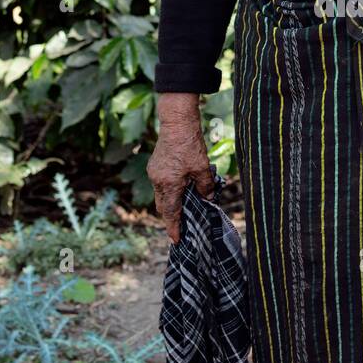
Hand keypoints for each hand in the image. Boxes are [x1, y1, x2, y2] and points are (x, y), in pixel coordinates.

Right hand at [147, 93, 214, 242]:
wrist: (176, 122)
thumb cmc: (190, 144)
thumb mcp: (203, 168)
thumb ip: (206, 186)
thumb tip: (208, 199)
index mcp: (169, 184)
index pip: (171, 212)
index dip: (174, 227)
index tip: (176, 240)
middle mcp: (158, 180)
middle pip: (163, 206)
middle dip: (172, 217)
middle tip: (182, 226)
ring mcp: (154, 172)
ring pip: (161, 195)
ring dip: (171, 202)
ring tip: (184, 207)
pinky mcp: (155, 166)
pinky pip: (161, 184)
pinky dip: (169, 190)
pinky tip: (181, 188)